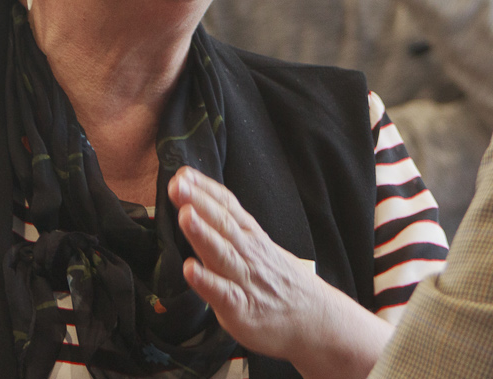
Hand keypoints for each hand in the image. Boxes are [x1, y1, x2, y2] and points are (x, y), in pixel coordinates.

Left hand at [168, 167, 391, 378]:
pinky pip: (223, 293)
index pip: (228, 207)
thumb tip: (199, 212)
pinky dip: (207, 281)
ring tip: (184, 215)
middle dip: (198, 202)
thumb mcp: (260, 249)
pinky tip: (190, 269)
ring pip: (222, 253)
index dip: (205, 189)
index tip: (183, 172)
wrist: (315, 320)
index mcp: (251, 237)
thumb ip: (231, 234)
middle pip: (222, 223)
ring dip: (202, 233)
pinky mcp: (242, 309)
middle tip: (177, 184)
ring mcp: (246, 280)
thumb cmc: (281, 284)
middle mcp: (249, 253)